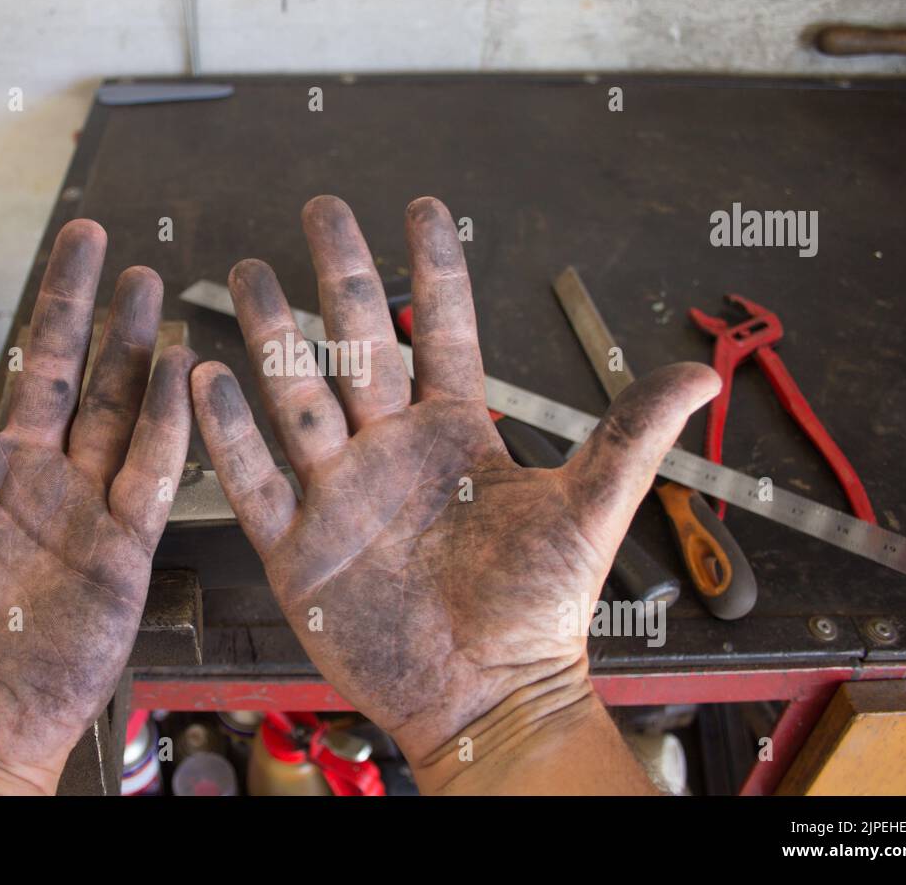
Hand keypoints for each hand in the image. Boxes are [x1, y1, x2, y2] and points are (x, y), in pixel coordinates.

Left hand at [0, 221, 195, 794]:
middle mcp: (24, 479)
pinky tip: (183, 369)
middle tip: (90, 238)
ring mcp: (77, 507)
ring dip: (128, 345)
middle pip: (52, 369)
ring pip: (110, 406)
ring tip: (143, 285)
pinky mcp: (121, 546)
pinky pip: (149, 471)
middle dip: (72, 301)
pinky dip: (168, 420)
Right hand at [191, 196, 717, 787]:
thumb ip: (628, 436)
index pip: (443, 330)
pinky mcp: (299, 546)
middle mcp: (392, 450)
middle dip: (339, 274)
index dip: (434, 268)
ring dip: (272, 337)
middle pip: (358, 343)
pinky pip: (255, 480)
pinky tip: (205, 380)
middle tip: (320, 209)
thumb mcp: (588, 512)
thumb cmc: (538, 612)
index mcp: (457, 432)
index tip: (421, 207)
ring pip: (297, 397)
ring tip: (248, 276)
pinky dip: (228, 433)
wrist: (486, 698)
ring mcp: (340, 493)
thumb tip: (699, 373)